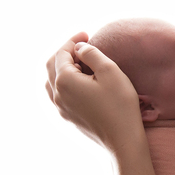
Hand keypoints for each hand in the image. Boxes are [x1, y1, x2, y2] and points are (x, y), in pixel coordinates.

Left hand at [45, 33, 143, 152]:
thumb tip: (79, 48)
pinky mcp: (68, 118)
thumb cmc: (119, 105)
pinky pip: (58, 94)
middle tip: (82, 44)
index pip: (62, 53)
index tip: (87, 34)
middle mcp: (57, 94)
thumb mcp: (109, 71)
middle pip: (52, 65)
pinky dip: (64, 82)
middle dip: (65, 52)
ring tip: (79, 62)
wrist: (122, 140)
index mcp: (64, 81)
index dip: (73, 41)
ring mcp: (61, 108)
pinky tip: (78, 82)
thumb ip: (91, 54)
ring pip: (52, 81)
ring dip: (62, 67)